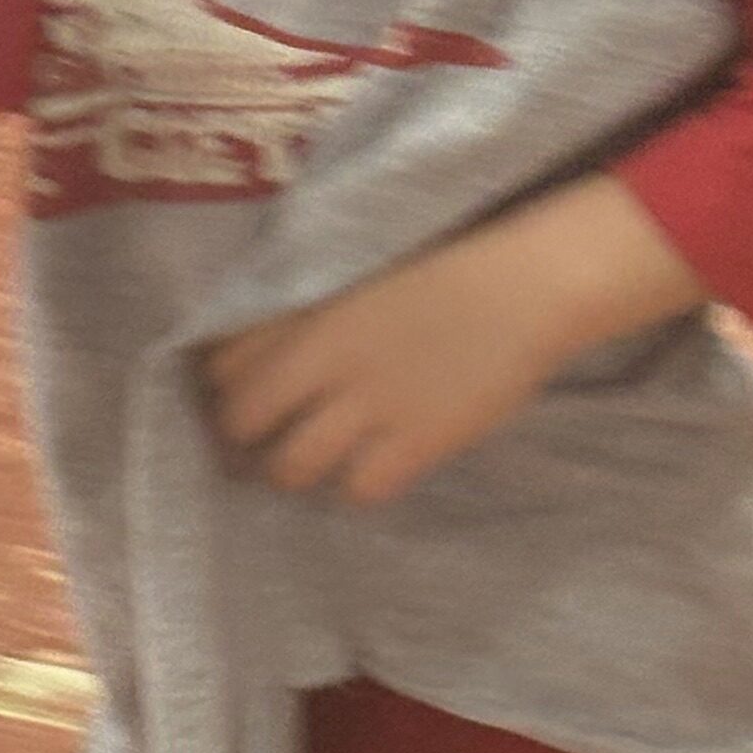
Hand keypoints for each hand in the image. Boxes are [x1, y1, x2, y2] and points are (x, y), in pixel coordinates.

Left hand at [203, 178, 704, 505]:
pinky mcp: (416, 441)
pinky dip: (359, 486)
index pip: (221, 365)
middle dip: (247, 439)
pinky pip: (359, 489)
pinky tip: (375, 466)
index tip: (245, 396)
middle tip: (267, 441)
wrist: (531, 282)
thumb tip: (254, 346)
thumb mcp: (359, 270)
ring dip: (294, 471)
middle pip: (242, 422)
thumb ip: (306, 308)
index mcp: (307, 308)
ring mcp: (369, 403)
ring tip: (315, 462)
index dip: (227, 388)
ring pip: (290, 467)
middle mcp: (325, 357)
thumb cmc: (451, 263)